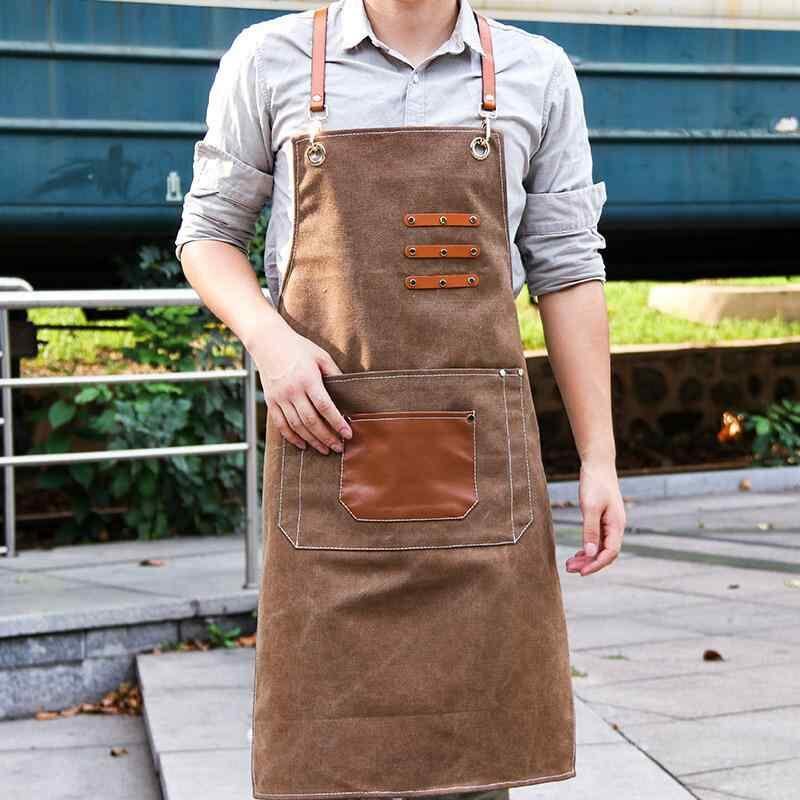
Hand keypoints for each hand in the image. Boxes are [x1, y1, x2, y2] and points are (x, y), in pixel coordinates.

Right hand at [249, 322, 351, 454]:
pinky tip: (303, 445)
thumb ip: (334, 374)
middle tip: (339, 447)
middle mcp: (292, 391)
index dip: (337, 423)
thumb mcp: (321, 356)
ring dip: (312, 441)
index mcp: (308, 379)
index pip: (325, 407)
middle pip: (311, 421)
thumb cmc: (298, 348)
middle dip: (327, 437)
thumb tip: (348, 393)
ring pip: (297, 426)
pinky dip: (292, 437)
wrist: (267, 342)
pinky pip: (281, 425)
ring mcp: (279, 398)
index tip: (348, 434)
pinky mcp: (270, 401)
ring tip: (325, 449)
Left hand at [565, 459, 624, 575]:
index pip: (609, 553)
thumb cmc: (594, 483)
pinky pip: (598, 539)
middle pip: (605, 553)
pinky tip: (578, 553)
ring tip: (570, 564)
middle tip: (570, 569)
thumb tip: (589, 553)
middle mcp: (616, 526)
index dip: (596, 565)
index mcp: (616, 525)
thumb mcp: (590, 507)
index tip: (581, 572)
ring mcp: (610, 523)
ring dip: (587, 557)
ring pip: (600, 547)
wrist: (598, 464)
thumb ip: (590, 530)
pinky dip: (588, 548)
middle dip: (589, 564)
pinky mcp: (603, 518)